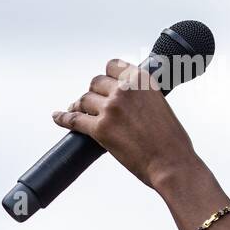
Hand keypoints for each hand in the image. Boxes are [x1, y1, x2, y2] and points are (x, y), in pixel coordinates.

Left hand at [51, 58, 196, 188]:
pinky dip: (63, 118)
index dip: (106, 76)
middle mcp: (125, 90)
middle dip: (93, 93)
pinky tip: (58, 117)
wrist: (172, 163)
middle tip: (93, 103)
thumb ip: (142, 95)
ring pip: (84, 100)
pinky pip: (74, 119)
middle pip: (95, 82)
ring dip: (80, 106)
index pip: (113, 66)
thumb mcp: (160, 104)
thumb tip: (128, 100)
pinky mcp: (100, 128)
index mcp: (142, 80)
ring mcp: (111, 108)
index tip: (104, 84)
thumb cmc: (171, 141)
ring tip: (78, 112)